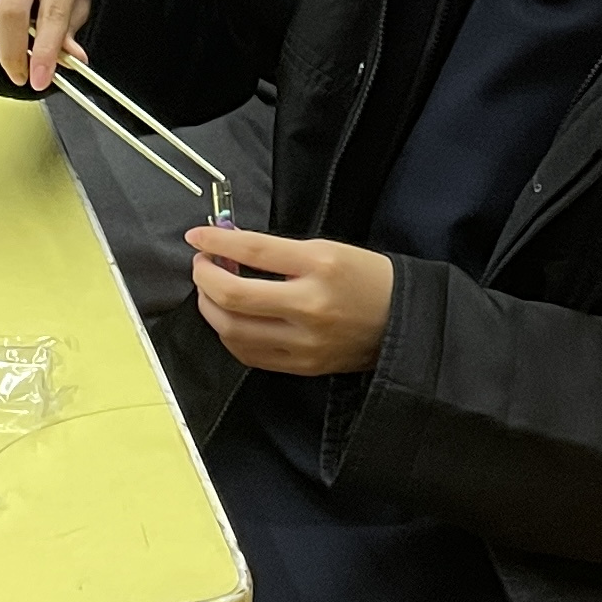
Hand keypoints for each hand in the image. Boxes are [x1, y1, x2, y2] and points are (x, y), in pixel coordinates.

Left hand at [185, 228, 394, 373]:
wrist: (403, 322)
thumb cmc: (366, 278)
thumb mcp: (328, 249)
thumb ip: (278, 251)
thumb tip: (229, 247)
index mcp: (321, 266)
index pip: (254, 251)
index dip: (216, 241)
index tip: (197, 235)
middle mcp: (310, 306)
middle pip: (234, 296)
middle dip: (205, 277)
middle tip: (202, 264)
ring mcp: (305, 342)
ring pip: (233, 330)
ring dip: (210, 307)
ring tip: (213, 291)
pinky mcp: (302, 366)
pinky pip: (248, 353)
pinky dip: (229, 333)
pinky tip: (231, 318)